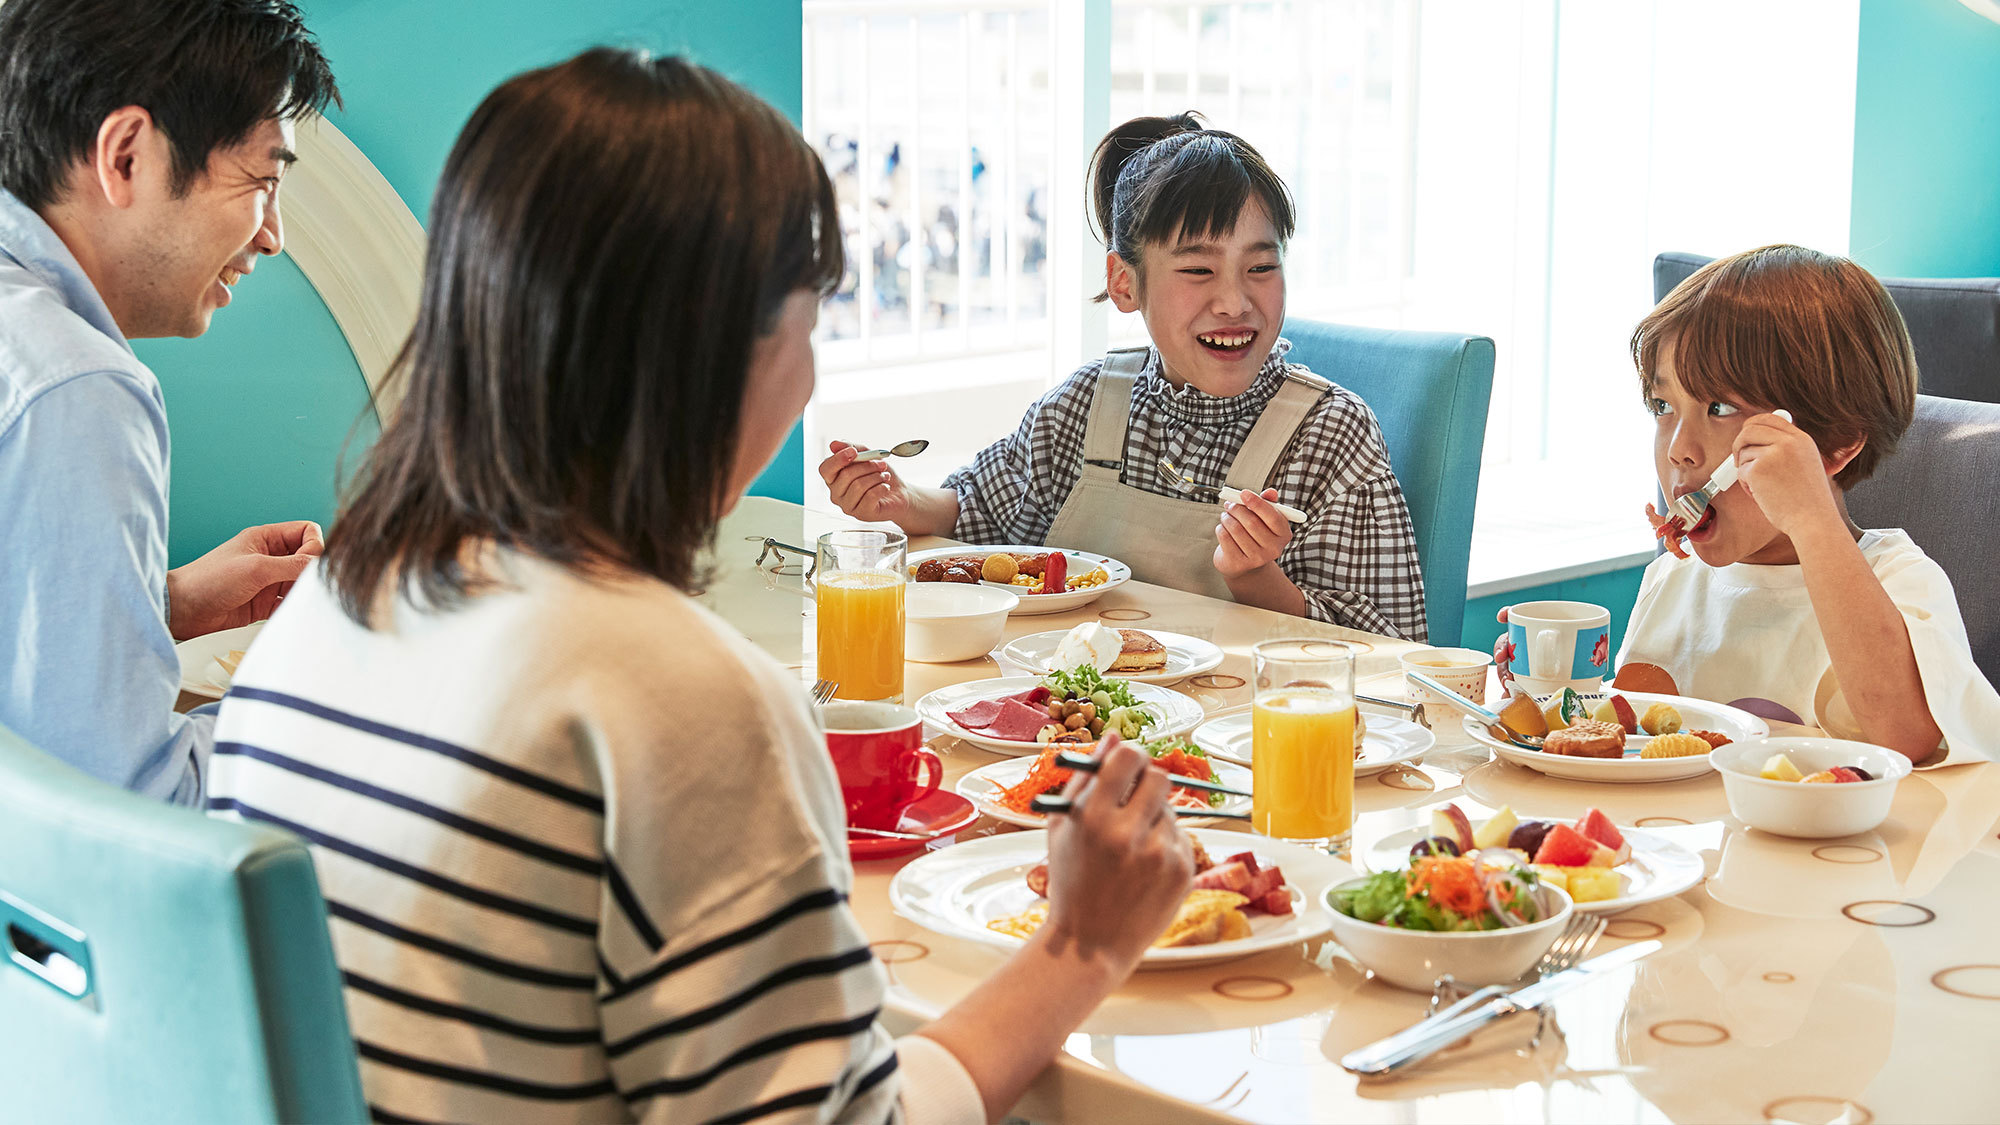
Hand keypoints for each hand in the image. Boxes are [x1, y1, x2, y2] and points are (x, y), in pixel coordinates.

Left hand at [166, 520, 323, 639]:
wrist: (182, 611)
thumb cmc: (209, 580)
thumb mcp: (255, 567)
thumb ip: (291, 565)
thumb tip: (321, 564)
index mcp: (266, 539)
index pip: (306, 532)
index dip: (314, 546)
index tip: (306, 564)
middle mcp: (270, 557)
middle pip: (307, 558)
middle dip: (311, 571)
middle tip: (305, 585)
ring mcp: (268, 581)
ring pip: (301, 582)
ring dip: (304, 591)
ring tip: (298, 601)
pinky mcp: (264, 604)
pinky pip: (290, 604)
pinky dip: (295, 609)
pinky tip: (291, 614)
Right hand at [818, 441, 917, 523]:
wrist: (898, 493)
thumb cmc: (879, 474)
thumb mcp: (867, 455)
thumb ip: (851, 447)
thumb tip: (834, 444)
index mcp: (834, 479)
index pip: (825, 469)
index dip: (838, 459)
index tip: (854, 451)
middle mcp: (836, 494)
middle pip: (845, 475)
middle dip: (867, 466)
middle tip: (881, 464)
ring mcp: (847, 506)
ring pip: (858, 485)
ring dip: (876, 477)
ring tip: (884, 476)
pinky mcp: (862, 514)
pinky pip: (870, 496)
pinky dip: (881, 488)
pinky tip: (885, 487)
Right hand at [1041, 734, 1193, 972]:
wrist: (1090, 945)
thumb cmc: (1071, 883)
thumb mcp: (1062, 829)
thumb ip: (1084, 780)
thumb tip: (1112, 737)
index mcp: (1093, 818)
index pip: (1129, 757)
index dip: (1130, 757)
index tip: (1127, 766)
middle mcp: (1129, 834)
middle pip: (1159, 777)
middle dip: (1147, 782)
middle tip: (1135, 799)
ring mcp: (1160, 855)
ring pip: (1171, 810)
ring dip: (1154, 819)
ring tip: (1131, 849)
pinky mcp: (1183, 872)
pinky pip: (1180, 839)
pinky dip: (1165, 846)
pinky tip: (1144, 870)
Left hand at [1212, 489, 1292, 578]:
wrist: (1243, 562)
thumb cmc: (1255, 533)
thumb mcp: (1264, 518)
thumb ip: (1267, 503)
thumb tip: (1270, 492)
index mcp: (1284, 534)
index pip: (1273, 516)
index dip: (1257, 503)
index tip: (1243, 493)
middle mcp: (1274, 549)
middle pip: (1252, 522)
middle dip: (1237, 509)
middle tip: (1229, 504)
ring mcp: (1257, 558)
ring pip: (1236, 529)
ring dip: (1227, 518)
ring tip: (1225, 516)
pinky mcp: (1239, 563)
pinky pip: (1225, 538)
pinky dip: (1220, 528)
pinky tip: (1223, 528)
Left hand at [1732, 412, 1844, 539]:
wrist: (1813, 520)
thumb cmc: (1807, 500)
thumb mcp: (1806, 463)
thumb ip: (1787, 448)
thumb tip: (1758, 439)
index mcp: (1802, 439)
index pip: (1769, 418)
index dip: (1752, 426)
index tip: (1746, 437)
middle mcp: (1789, 441)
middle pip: (1749, 429)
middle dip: (1739, 444)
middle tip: (1739, 460)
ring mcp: (1773, 454)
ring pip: (1744, 452)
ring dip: (1746, 471)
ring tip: (1763, 488)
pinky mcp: (1759, 469)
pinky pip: (1741, 470)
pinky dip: (1746, 484)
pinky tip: (1762, 495)